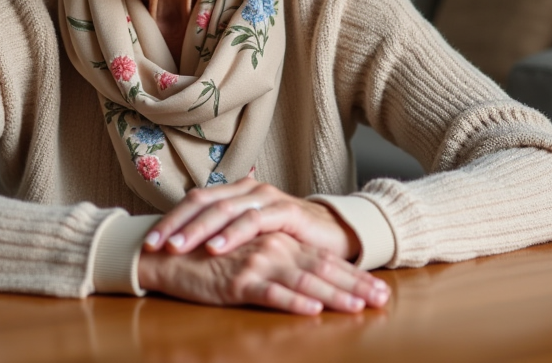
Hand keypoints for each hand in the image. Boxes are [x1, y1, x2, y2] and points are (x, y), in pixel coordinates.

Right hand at [138, 232, 389, 315]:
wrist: (168, 253)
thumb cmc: (208, 254)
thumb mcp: (249, 249)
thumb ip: (276, 251)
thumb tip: (307, 274)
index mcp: (278, 241)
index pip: (324, 260)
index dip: (354, 275)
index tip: (380, 290)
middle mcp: (273, 248)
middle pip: (321, 270)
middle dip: (355, 286)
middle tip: (382, 300)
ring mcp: (256, 263)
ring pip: (303, 282)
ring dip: (333, 296)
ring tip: (358, 307)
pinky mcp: (237, 280)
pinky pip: (270, 293)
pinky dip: (292, 302)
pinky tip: (312, 311)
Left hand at [144, 179, 358, 260]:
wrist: (333, 234)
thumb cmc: (286, 237)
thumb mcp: (250, 235)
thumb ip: (223, 233)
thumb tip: (182, 244)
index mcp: (235, 192)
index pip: (195, 201)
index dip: (169, 219)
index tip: (147, 242)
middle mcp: (247, 189)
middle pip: (203, 202)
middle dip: (175, 224)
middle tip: (153, 244)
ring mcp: (266, 198)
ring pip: (224, 210)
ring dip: (197, 230)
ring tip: (177, 247)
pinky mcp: (286, 211)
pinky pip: (253, 221)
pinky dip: (232, 234)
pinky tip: (215, 248)